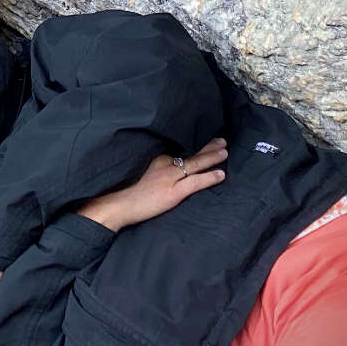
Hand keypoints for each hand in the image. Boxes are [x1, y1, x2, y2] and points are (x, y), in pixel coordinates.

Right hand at [78, 139, 228, 232]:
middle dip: (208, 147)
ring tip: (225, 152)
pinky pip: (196, 182)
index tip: (207, 142)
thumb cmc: (130, 192)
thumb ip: (159, 169)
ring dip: (212, 157)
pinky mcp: (174, 191)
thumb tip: (174, 170)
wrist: (122, 204)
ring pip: (195, 164)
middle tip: (222, 141)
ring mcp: (170, 177)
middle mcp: (165, 164)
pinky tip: (221, 174)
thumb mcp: (145, 173)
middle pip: (190, 154)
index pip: (181, 152)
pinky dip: (209, 177)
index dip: (196, 147)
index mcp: (158, 160)